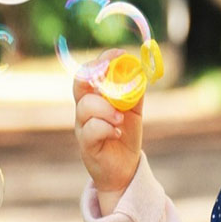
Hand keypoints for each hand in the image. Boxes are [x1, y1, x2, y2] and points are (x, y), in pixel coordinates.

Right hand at [73, 50, 143, 213]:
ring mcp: (83, 126)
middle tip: (112, 77)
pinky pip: (91, 129)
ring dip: (106, 108)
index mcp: (95, 96)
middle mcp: (84, 108)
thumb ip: (134, 92)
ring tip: (120, 118)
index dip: (102, 60)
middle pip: (80, 83)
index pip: (90, 71)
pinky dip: (106, 128)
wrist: (124, 168)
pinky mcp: (86, 144)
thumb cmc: (125, 135)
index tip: (118, 53)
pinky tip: (116, 133)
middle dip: (95, 75)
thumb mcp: (133, 110)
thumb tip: (140, 71)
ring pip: (86, 106)